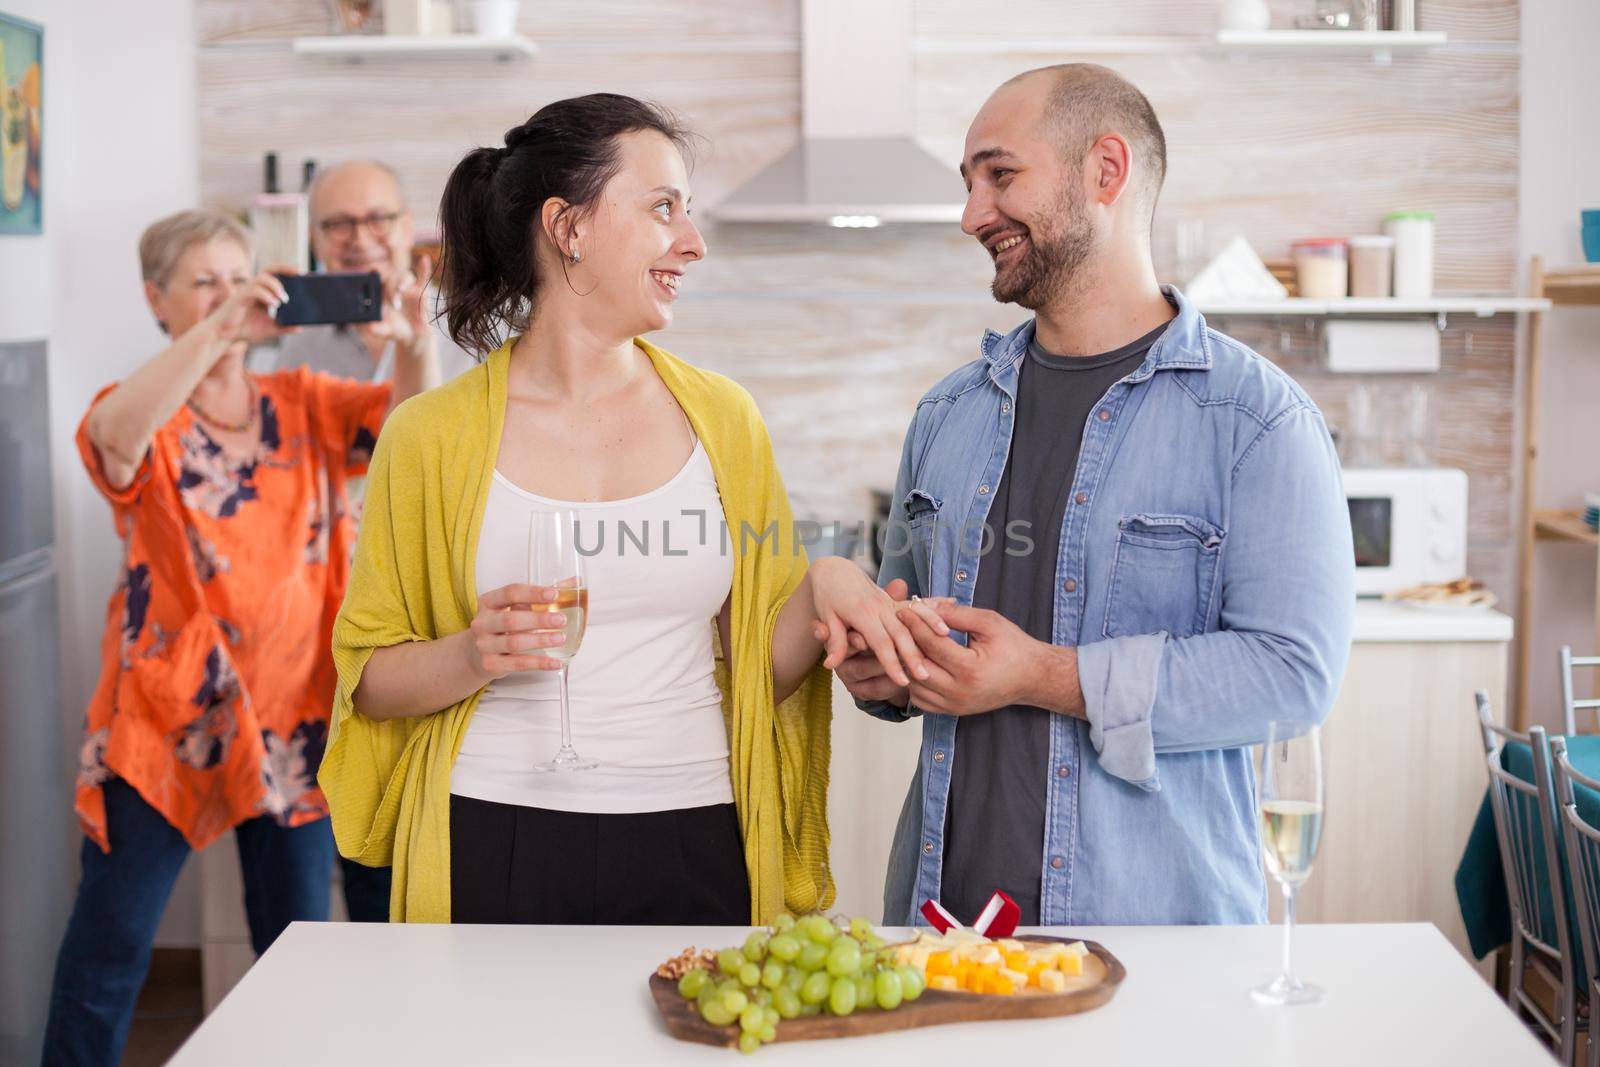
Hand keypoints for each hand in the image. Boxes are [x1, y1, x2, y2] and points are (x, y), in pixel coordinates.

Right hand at [206, 267, 296, 346]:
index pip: (274, 275)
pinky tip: (274, 305)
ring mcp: (245, 292)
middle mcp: (253, 288)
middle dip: (283, 268)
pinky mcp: (239, 298)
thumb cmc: (244, 329)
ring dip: (275, 286)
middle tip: (297, 272)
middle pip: (268, 270)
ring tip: (284, 299)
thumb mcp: (269, 329)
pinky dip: (266, 296)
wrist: (224, 336)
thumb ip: (284, 327)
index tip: (300, 271)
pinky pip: (253, 291)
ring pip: (262, 278)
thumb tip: (300, 328)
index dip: (285, 270)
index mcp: (261, 292)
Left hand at [365, 255, 433, 354]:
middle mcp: (394, 288)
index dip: (373, 274)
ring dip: (402, 281)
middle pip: (391, 278)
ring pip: (404, 276)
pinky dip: (424, 268)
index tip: (371, 272)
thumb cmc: (397, 331)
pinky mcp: (420, 291)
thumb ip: (379, 329)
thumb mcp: (387, 331)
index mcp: (382, 294)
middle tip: (394, 302)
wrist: (414, 336)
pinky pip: (423, 276)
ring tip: (401, 290)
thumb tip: (371, 328)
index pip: (376, 280)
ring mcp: (408, 288)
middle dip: (391, 288)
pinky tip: (424, 259)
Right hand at [466, 583, 569, 679]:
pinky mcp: (490, 664)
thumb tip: (576, 582)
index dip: (533, 593)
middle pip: (511, 619)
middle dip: (539, 619)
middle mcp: (482, 622)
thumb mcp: (515, 607)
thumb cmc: (502, 625)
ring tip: (561, 638)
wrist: (476, 654)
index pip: (511, 592)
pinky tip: (556, 662)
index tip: (554, 595)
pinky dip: (540, 663)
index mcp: (489, 602)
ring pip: (514, 642)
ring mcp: (484, 645)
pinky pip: (518, 664)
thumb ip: (542, 596)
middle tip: (562, 620)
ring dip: (541, 641)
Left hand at [810, 578, 951, 705]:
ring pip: (913, 619)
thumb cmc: (828, 595)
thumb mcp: (826, 618)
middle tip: (925, 676)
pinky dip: (932, 610)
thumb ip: (834, 642)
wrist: (835, 571)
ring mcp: (889, 602)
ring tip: (945, 645)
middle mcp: (878, 606)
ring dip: (929, 631)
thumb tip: (831, 665)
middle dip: (914, 656)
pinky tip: (948, 613)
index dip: (891, 663)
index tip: (901, 681)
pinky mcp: (895, 600)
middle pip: (901, 634)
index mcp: (861, 613)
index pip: (880, 643)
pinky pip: (916, 605)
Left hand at [894, 602, 1050, 715]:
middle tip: (902, 626)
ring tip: (910, 643)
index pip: (930, 644)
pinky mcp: (953, 712)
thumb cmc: (1013, 647)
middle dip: (907, 643)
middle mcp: (959, 693)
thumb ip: (956, 614)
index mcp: (970, 669)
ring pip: (914, 686)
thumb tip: (925, 606)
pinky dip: (916, 682)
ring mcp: (955, 706)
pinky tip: (922, 664)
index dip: (915, 624)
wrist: (1032, 677)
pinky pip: (921, 700)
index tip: (905, 609)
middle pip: (917, 666)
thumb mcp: (989, 622)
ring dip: (909, 664)